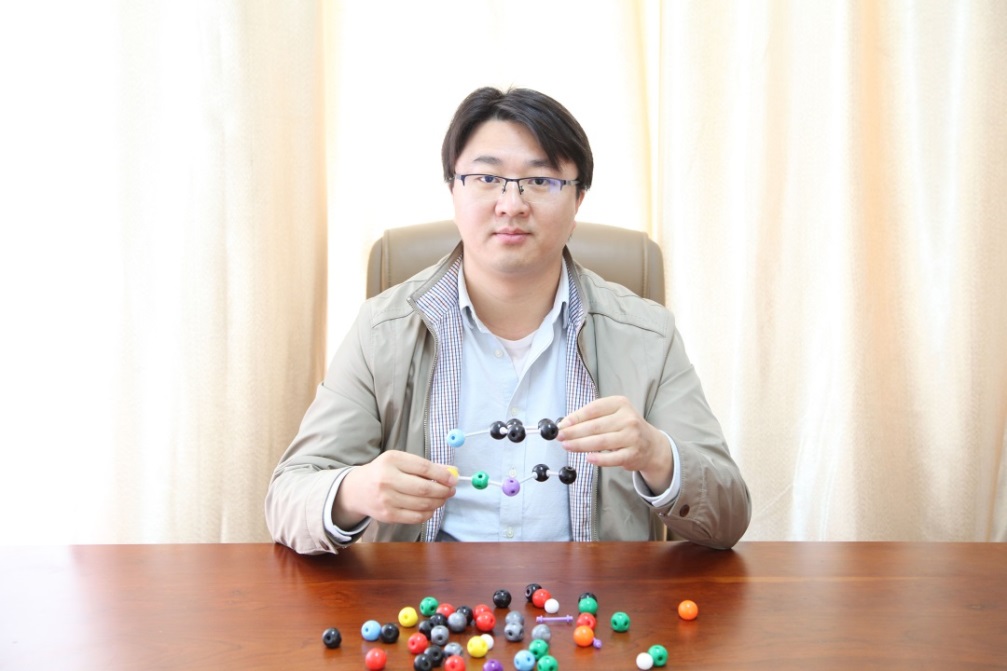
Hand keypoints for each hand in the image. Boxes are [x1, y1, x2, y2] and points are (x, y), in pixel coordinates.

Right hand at [333, 451, 457, 528]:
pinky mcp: (388, 516)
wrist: (357, 490)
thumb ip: (423, 466)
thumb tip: (450, 473)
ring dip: (438, 502)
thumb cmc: (382, 472)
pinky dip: (428, 513)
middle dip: (443, 491)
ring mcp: (386, 500)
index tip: (453, 479)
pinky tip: (431, 507)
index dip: (442, 475)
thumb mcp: (399, 461)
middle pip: (424, 489)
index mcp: (391, 460)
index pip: (424, 468)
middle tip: (451, 490)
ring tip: (442, 498)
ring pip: (422, 505)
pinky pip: (416, 517)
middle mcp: (387, 480)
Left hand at [557, 396, 672, 493]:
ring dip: (580, 445)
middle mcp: (628, 418)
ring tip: (566, 446)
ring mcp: (632, 437)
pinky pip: (612, 458)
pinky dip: (599, 459)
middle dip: (573, 432)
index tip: (561, 425)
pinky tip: (587, 458)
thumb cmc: (625, 427)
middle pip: (594, 426)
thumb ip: (592, 417)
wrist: (651, 444)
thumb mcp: (613, 414)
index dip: (575, 417)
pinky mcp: (633, 454)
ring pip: (600, 442)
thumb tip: (566, 424)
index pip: (593, 409)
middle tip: (559, 437)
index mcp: (620, 404)